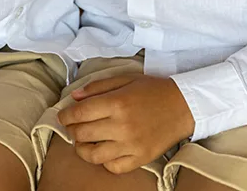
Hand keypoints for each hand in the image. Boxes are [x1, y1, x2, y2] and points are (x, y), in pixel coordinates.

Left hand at [58, 74, 194, 173]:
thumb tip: (74, 97)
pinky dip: (103, 161)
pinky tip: (104, 151)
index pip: (80, 113)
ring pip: (93, 155)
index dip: (66, 115)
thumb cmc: (153, 90)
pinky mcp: (140, 159)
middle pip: (83, 133)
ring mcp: (131, 145)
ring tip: (82, 141)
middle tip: (71, 126)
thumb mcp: (126, 79)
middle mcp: (122, 126)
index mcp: (117, 103)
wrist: (183, 106)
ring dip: (82, 148)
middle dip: (71, 130)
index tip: (63, 116)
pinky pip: (113, 167)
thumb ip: (98, 86)